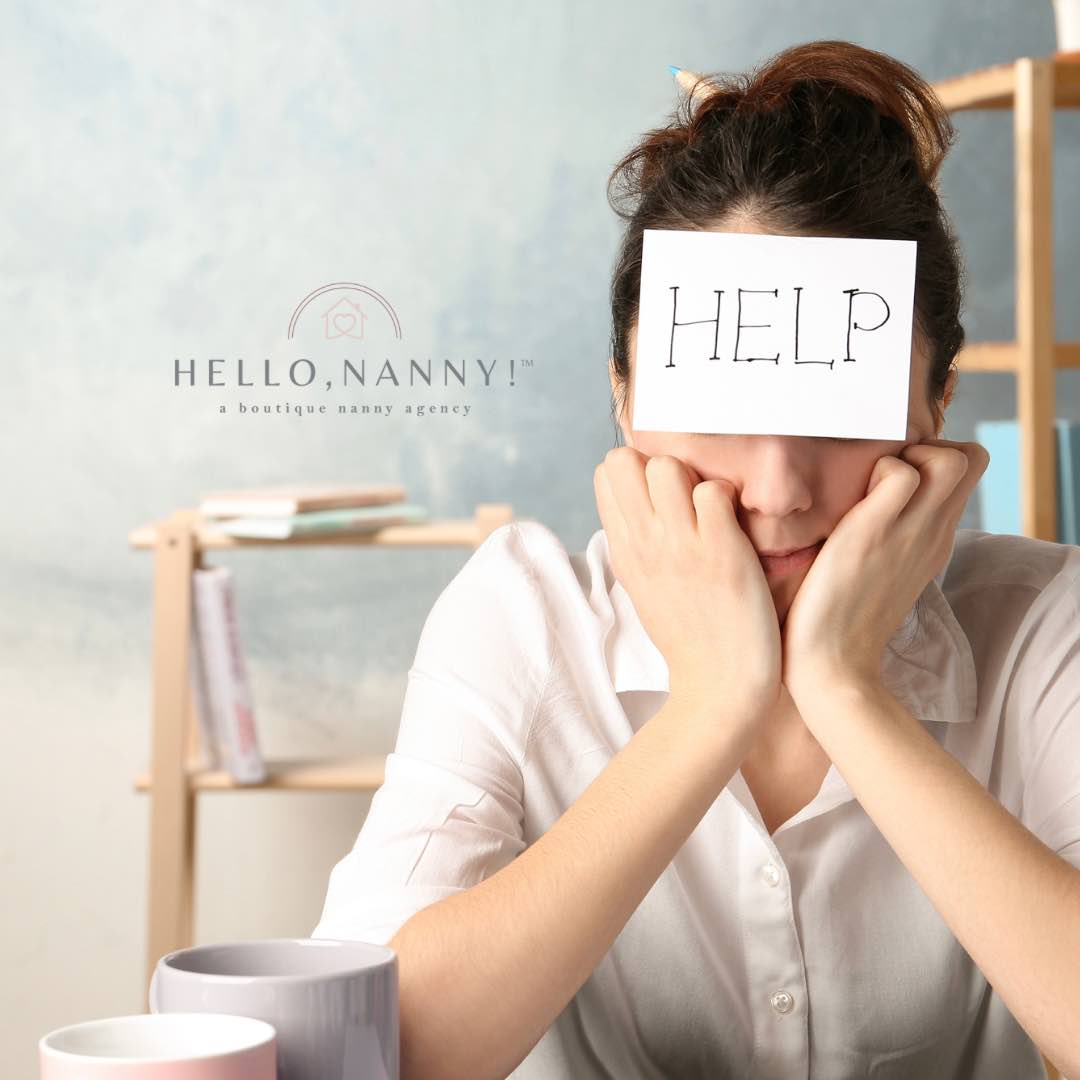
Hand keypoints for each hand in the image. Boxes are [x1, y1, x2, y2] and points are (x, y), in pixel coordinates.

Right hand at [594, 446, 782, 728]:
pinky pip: (713, 492)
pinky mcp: (722, 552)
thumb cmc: (687, 635)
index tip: (660, 496)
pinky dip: (727, 499)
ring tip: (709, 511)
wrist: (718, 687)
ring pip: (666, 466)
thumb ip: (635, 542)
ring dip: (692, 477)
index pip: (606, 474)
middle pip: (626, 459)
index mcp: (623, 549)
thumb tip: (632, 504)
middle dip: (657, 464)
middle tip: (684, 498)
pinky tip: (734, 527)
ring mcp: (680, 546)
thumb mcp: (642, 586)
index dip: (636, 471)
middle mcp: (644, 543)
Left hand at [780, 437, 989, 699]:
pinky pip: (899, 474)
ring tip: (868, 488)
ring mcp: (909, 532)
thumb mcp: (877, 570)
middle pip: (970, 457)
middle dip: (929, 447)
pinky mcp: (876, 534)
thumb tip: (859, 508)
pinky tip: (847, 504)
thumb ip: (885, 537)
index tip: (888, 477)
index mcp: (932, 539)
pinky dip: (874, 471)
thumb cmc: (837, 620)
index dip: (930, 458)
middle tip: (881, 476)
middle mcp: (932, 532)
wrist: (831, 666)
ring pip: (949, 458)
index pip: (963, 473)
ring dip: (907, 456)